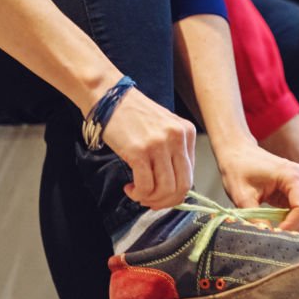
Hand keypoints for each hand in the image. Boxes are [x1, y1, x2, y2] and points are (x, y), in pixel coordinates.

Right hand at [101, 88, 196, 209]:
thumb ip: (172, 152)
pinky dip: (139, 193)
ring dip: (151, 199)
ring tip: (137, 194)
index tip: (160, 196)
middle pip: (182, 185)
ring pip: (166, 189)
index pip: (190, 174)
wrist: (108, 96)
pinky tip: (129, 188)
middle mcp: (178, 137)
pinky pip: (146, 185)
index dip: (175, 192)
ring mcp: (160, 144)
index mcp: (187, 132)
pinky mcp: (140, 151)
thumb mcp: (163, 128)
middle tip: (149, 202)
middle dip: (166, 201)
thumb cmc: (132, 115)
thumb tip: (173, 188)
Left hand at [213, 140, 298, 233]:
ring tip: (274, 233)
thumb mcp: (242, 195)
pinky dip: (291, 221)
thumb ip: (255, 217)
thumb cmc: (238, 169)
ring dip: (293, 227)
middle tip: (273, 238)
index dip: (292, 226)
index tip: (274, 235)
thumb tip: (266, 237)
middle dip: (293, 229)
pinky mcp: (298, 191)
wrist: (237, 152)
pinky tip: (277, 225)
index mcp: (293, 176)